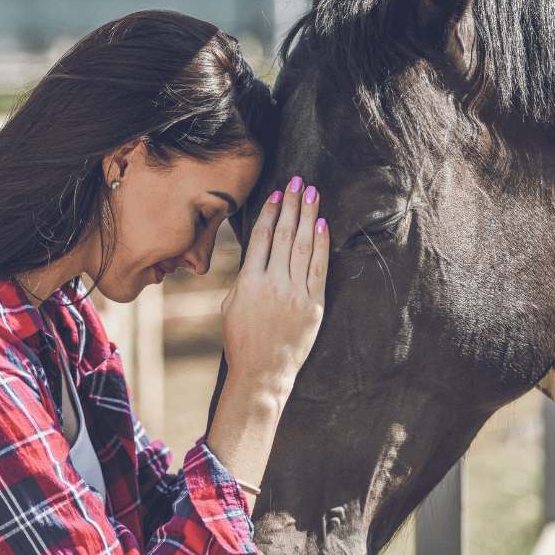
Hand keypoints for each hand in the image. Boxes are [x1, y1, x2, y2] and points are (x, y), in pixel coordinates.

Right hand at [220, 176, 328, 402]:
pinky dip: (322, 244)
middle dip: (292, 204)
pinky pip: (320, 268)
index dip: (271, 212)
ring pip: (304, 245)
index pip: (262, 237)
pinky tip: (323, 223)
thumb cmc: (241, 340)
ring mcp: (295, 294)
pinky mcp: (314, 306)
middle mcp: (273, 284)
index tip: (278, 193)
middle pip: (286, 234)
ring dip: (309, 215)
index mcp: (248, 281)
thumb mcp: (231, 305)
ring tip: (312, 192)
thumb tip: (260, 251)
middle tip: (298, 180)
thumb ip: (245, 276)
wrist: (262, 374)